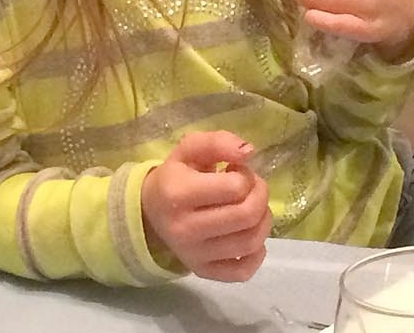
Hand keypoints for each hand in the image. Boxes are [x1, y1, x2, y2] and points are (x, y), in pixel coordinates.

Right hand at [141, 131, 271, 281]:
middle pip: (247, 215)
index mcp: (178, 194)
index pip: (235, 187)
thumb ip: (218, 142)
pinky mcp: (203, 272)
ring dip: (263, 220)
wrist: (150, 212)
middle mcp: (185, 229)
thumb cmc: (176, 176)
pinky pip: (243, 271)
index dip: (245, 175)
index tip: (236, 171)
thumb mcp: (190, 149)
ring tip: (251, 207)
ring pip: (251, 242)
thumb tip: (248, 152)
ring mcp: (194, 255)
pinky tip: (249, 235)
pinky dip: (257, 253)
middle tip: (251, 187)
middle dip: (260, 194)